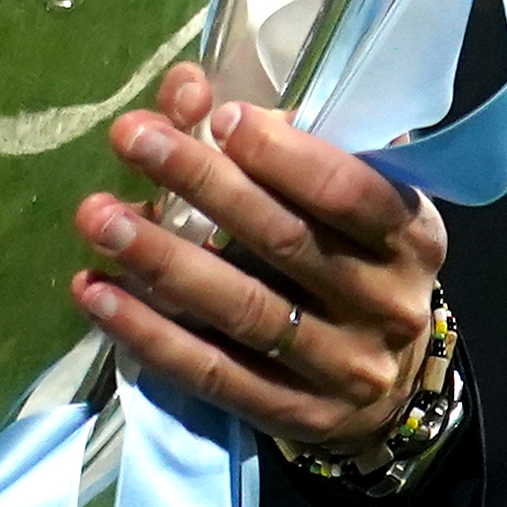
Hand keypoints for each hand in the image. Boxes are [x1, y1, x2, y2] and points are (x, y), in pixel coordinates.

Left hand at [72, 65, 445, 457]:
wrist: (386, 381)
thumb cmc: (347, 257)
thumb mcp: (336, 197)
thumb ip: (270, 141)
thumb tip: (186, 89)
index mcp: (410, 237)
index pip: (350, 192)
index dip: (284, 155)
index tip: (218, 116)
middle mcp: (387, 304)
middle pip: (285, 242)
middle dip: (202, 182)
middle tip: (131, 138)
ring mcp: (344, 368)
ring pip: (244, 310)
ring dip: (161, 260)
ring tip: (98, 218)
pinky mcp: (295, 416)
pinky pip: (212, 373)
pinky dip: (148, 332)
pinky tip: (96, 294)